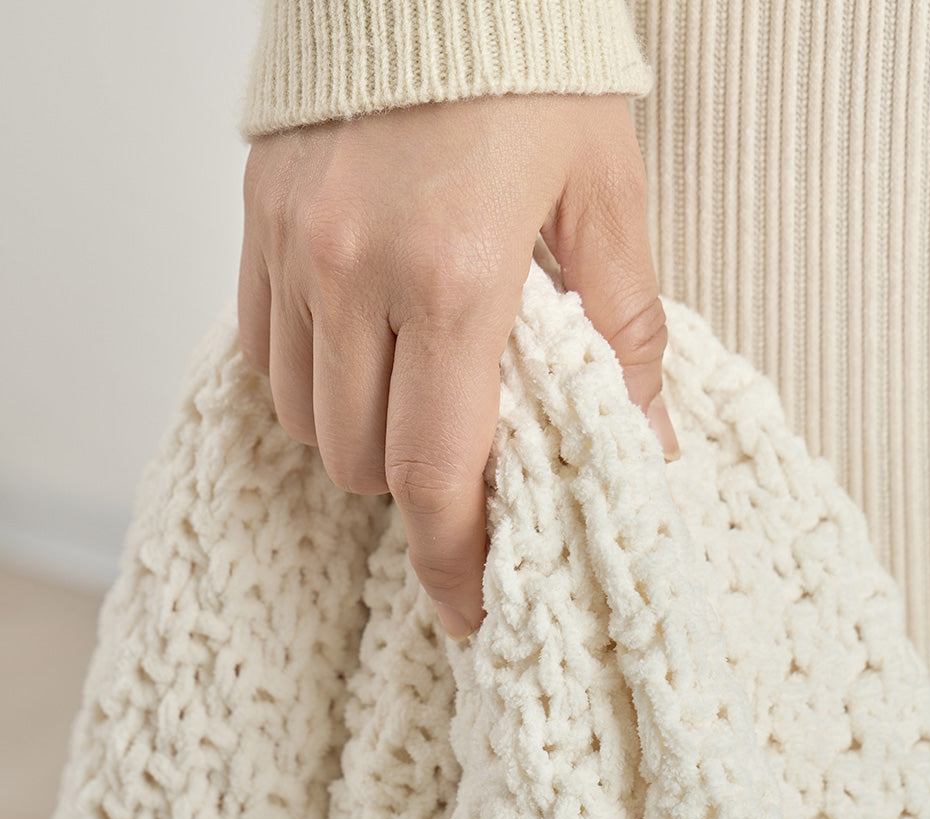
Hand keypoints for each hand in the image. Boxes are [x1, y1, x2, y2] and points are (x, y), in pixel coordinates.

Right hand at [237, 93, 678, 639]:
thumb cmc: (535, 76)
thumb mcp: (607, 198)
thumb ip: (624, 335)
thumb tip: (646, 444)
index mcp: (459, 277)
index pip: (440, 471)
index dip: (454, 558)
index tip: (469, 607)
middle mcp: (357, 273)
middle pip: (364, 465)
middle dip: (419, 499)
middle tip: (466, 484)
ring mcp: (295, 251)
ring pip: (306, 424)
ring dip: (364, 448)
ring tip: (415, 418)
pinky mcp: (259, 227)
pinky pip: (265, 358)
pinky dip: (311, 392)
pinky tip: (360, 368)